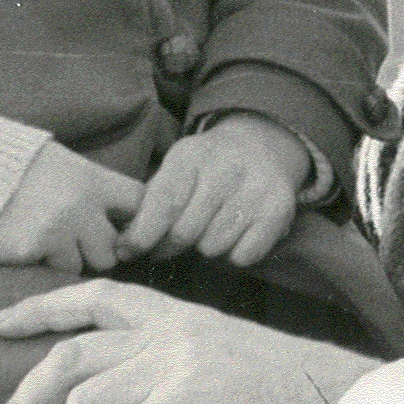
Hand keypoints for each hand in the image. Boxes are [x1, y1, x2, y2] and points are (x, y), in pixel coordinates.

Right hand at [0, 141, 144, 274]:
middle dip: (100, 249)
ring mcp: (57, 230)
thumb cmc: (12, 164)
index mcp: (91, 178)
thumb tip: (120, 214)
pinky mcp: (32, 250)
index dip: (136, 219)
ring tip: (48, 242)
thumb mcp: (60, 162)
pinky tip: (27, 246)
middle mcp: (81, 205)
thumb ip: (90, 187)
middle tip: (79, 242)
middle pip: (116, 247)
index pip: (140, 203)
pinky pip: (53, 271)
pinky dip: (44, 265)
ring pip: (85, 266)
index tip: (124, 227)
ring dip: (71, 261)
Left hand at [0, 278, 378, 403]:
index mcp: (180, 316)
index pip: (96, 296)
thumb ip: (179, 372)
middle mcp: (172, 332)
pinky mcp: (188, 402)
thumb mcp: (228, 366)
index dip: (41, 308)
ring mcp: (179, 363)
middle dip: (24, 402)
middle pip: (70, 357)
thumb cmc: (296, 401)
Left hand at [119, 113, 308, 266]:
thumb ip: (150, 203)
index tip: (128, 252)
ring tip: (206, 232)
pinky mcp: (278, 210)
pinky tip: (231, 236)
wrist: (261, 147)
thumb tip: (125, 246)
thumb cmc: (206, 168)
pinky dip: (232, 255)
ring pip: (213, 247)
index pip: (165, 201)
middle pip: (186, 231)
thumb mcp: (176, 168)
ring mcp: (256, 188)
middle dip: (169, 247)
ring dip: (203, 249)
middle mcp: (227, 168)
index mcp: (193, 154)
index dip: (144, 233)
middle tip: (166, 247)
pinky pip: (243, 256)